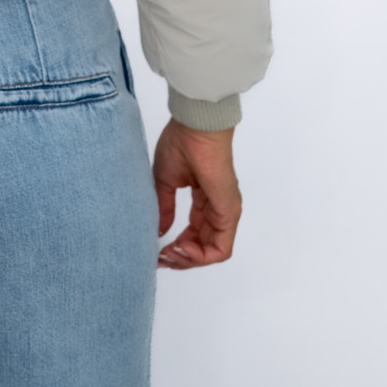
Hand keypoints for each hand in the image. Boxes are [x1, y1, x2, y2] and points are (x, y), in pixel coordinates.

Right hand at [153, 118, 240, 268]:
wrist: (195, 127)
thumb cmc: (181, 144)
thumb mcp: (165, 181)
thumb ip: (165, 208)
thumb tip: (159, 232)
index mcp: (204, 199)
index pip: (194, 233)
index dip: (177, 246)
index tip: (158, 250)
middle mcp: (218, 209)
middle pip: (203, 247)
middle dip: (181, 258)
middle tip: (161, 258)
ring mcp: (225, 212)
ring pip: (213, 252)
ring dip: (189, 260)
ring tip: (168, 254)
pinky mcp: (228, 212)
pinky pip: (220, 248)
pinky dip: (201, 256)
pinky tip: (180, 248)